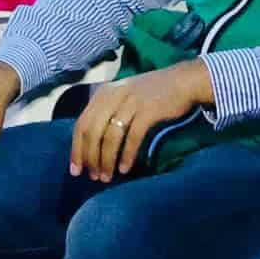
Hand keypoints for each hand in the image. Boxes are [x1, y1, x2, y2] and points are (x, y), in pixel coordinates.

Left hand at [71, 61, 213, 179]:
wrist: (183, 81)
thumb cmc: (152, 93)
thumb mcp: (124, 96)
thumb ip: (107, 113)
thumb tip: (90, 145)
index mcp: (104, 93)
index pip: (81, 124)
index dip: (77, 149)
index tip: (76, 170)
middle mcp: (114, 95)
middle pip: (93, 131)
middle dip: (90, 158)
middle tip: (93, 177)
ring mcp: (131, 102)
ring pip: (110, 136)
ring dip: (106, 160)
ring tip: (107, 177)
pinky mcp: (148, 110)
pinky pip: (132, 137)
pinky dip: (126, 155)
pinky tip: (124, 169)